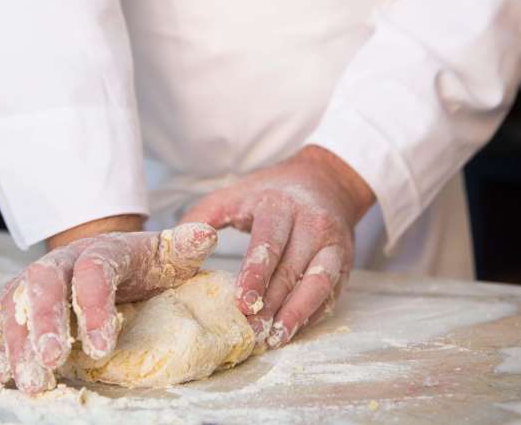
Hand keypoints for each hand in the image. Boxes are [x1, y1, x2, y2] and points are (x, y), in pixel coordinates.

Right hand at [0, 222, 216, 394]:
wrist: (108, 258)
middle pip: (43, 282)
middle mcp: (62, 261)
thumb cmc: (143, 264)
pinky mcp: (17, 301)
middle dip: (45, 322)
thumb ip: (185, 247)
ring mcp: (35, 280)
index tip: (102, 347)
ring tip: (29, 381)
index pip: (93, 271)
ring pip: (13, 302)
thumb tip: (206, 234)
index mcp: (102, 250)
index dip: (94, 306)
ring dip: (16, 342)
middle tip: (53, 361)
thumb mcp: (168, 255)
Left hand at [181, 145, 373, 348]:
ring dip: (298, 314)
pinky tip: (294, 329)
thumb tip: (176, 241)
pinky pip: (332, 291)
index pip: (269, 243)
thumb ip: (203, 215)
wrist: (325, 181)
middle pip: (292, 268)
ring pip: (319, 283)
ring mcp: (333, 243)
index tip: (242, 302)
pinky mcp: (344, 261)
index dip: (256, 274)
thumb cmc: (271, 191)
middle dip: (272, 303)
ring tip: (276, 338)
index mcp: (280, 206)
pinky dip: (313, 313)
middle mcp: (312, 223)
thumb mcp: (235, 193)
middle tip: (252, 332)